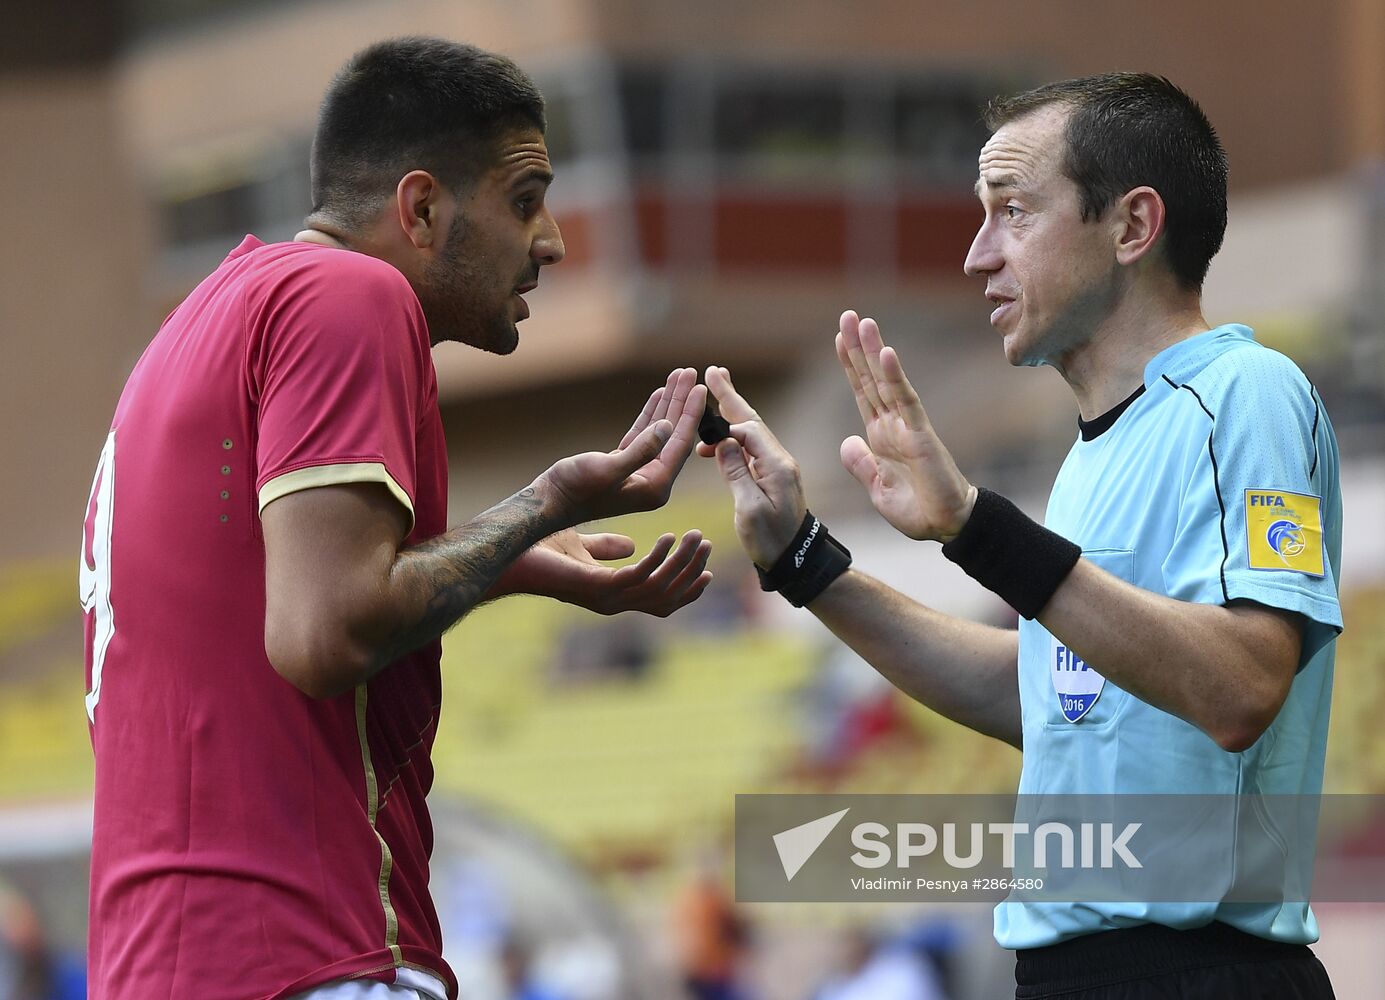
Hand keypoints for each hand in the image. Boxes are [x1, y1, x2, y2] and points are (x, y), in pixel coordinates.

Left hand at [495, 528, 712, 616]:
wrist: (511, 556)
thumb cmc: (540, 551)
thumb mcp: (582, 546)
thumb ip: (605, 547)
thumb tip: (630, 546)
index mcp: (614, 596)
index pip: (661, 602)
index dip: (687, 589)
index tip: (708, 570)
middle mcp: (614, 603)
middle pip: (667, 597)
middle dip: (690, 572)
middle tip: (704, 543)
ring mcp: (606, 599)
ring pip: (658, 588)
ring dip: (680, 563)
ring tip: (693, 536)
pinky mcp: (597, 588)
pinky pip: (638, 577)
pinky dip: (657, 559)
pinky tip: (666, 537)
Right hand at [539, 368, 706, 524]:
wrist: (549, 503)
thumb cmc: (575, 489)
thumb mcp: (608, 469)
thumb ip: (641, 450)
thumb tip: (667, 427)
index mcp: (656, 487)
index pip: (680, 444)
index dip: (690, 414)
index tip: (700, 388)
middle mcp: (652, 481)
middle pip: (674, 434)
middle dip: (682, 403)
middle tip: (691, 373)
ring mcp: (639, 473)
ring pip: (660, 431)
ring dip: (668, 403)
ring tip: (678, 376)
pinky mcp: (623, 464)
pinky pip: (643, 434)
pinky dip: (651, 414)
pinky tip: (659, 394)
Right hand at [696, 365, 806, 567]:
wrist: (795, 560)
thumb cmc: (772, 540)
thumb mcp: (750, 509)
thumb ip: (737, 473)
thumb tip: (723, 443)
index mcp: (777, 466)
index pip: (749, 431)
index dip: (724, 426)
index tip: (701, 428)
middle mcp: (780, 461)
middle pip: (752, 421)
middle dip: (731, 397)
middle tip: (714, 371)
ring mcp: (778, 468)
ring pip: (752, 432)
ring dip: (732, 413)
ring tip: (715, 392)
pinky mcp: (773, 477)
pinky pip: (752, 447)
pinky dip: (734, 437)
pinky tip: (719, 441)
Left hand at [836, 310, 975, 540]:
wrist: (947, 527)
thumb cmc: (918, 511)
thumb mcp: (877, 490)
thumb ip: (861, 465)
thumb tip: (847, 440)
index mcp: (880, 437)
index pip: (862, 393)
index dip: (850, 366)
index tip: (839, 338)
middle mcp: (893, 425)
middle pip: (871, 379)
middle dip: (858, 348)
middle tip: (848, 315)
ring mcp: (907, 426)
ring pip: (886, 381)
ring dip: (874, 351)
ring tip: (863, 322)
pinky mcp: (921, 434)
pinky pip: (905, 400)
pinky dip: (894, 376)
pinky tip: (886, 353)